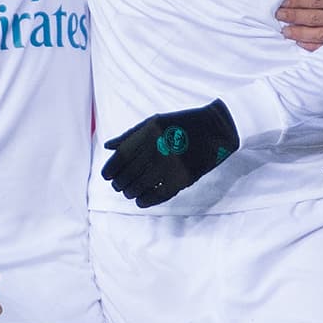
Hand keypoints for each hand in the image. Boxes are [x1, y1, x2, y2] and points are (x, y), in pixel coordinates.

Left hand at [101, 100, 237, 207]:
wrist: (216, 128)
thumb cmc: (181, 123)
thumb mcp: (154, 122)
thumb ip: (130, 135)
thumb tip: (107, 147)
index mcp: (150, 133)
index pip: (122, 157)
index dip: (111, 169)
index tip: (107, 176)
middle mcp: (159, 149)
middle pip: (130, 173)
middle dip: (119, 183)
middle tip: (118, 186)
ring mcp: (172, 165)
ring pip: (142, 186)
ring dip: (131, 193)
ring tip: (129, 192)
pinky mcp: (184, 178)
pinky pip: (160, 195)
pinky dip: (147, 201)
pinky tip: (141, 201)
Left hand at [275, 0, 322, 48]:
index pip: (316, 1)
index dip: (298, 2)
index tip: (283, 2)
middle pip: (314, 17)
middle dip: (294, 16)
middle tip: (279, 15)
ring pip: (319, 33)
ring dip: (300, 33)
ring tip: (285, 31)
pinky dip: (312, 46)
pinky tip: (299, 43)